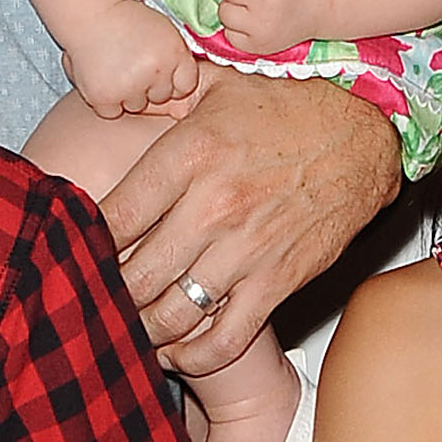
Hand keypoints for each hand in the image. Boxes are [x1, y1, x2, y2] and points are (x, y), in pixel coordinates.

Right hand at [62, 0, 200, 117]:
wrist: (92, 12)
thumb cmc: (128, 20)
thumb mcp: (165, 32)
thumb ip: (177, 60)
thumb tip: (182, 101)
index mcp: (175, 54)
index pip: (186, 86)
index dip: (173, 79)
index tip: (159, 68)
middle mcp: (156, 72)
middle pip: (161, 98)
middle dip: (149, 85)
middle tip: (131, 62)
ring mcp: (130, 86)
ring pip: (136, 106)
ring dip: (127, 94)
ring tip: (115, 67)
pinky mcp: (104, 96)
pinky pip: (112, 112)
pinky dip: (106, 100)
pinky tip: (103, 78)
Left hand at [102, 69, 399, 376]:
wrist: (366, 133)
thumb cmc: (287, 106)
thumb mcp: (217, 83)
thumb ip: (161, 96)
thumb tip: (115, 92)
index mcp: (190, 154)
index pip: (114, 217)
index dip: (85, 242)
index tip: (75, 250)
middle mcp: (215, 206)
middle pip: (134, 276)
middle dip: (107, 292)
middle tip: (95, 296)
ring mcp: (248, 250)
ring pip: (172, 316)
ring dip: (141, 328)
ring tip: (127, 323)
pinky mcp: (279, 282)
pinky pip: (224, 340)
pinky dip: (191, 357)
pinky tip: (173, 351)